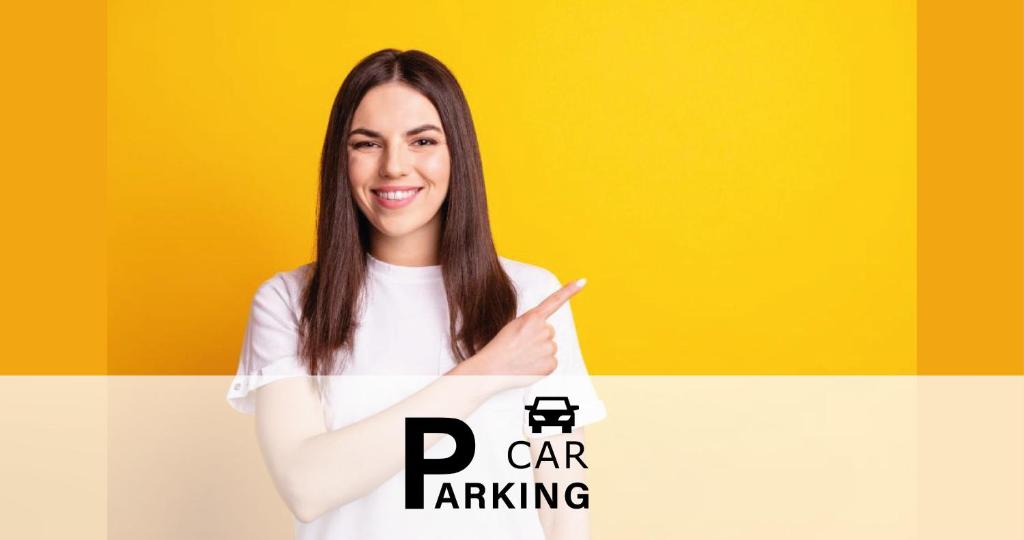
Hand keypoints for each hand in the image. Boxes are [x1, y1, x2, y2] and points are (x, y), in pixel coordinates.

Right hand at [467, 277, 586, 388]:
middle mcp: (544, 330)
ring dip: (540, 352)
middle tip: (522, 346)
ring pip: (550, 347)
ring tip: (523, 357)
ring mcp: (549, 347)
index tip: (582, 281)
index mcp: (532, 317)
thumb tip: (546, 339)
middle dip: (539, 338)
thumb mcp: (514, 327)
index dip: (569, 290)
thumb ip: (533, 326)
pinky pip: (551, 362)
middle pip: (549, 332)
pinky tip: (528, 366)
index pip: (554, 301)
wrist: (491, 369)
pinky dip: (542, 365)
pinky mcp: (551, 364)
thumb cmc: (500, 348)